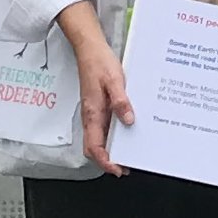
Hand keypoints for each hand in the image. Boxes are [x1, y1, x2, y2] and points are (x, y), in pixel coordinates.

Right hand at [57, 2, 130, 174]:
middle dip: (108, 161)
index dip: (104, 161)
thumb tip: (128, 120)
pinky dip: (113, 136)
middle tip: (125, 167)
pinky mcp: (98, 107)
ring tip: (128, 154)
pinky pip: (104, 127)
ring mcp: (94, 112)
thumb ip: (121, 101)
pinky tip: (126, 133)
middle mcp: (91, 116)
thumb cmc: (99, 63)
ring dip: (111, 149)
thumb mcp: (115, 81)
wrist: (89, 49)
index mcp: (92, 113)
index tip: (117, 169)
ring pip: (99, 139)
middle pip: (94, 147)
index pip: (94, 146)